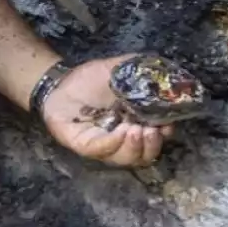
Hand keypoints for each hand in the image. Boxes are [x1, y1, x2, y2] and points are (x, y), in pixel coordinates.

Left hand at [39, 55, 173, 167]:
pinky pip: (101, 150)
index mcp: (134, 123)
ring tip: (135, 129)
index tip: (168, 124)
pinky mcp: (84, 145)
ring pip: (125, 158)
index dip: (165, 135)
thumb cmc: (90, 79)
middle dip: (151, 146)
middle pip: (143, 155)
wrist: (59, 82)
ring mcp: (103, 144)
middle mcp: (121, 139)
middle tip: (151, 131)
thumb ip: (140, 68)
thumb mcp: (118, 69)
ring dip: (134, 147)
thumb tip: (167, 71)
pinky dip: (114, 143)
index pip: (156, 138)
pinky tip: (120, 131)